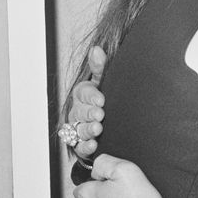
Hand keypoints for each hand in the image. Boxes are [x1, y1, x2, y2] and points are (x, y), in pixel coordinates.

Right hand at [64, 45, 106, 160]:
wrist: (118, 125)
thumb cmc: (109, 99)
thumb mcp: (107, 81)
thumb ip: (101, 68)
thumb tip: (97, 50)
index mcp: (84, 94)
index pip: (82, 92)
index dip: (91, 96)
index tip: (101, 99)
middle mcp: (78, 111)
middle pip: (79, 111)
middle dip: (89, 113)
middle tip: (100, 115)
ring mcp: (79, 128)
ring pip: (78, 129)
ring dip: (87, 129)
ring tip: (98, 129)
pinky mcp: (82, 144)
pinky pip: (80, 147)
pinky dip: (85, 146)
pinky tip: (93, 145)